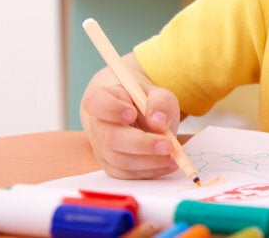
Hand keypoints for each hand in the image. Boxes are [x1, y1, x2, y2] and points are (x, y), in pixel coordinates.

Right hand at [80, 59, 182, 178]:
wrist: (141, 119)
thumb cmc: (147, 104)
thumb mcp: (159, 95)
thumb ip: (160, 103)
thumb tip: (158, 121)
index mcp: (102, 97)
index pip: (95, 102)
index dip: (111, 109)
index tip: (132, 113)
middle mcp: (97, 124)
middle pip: (110, 137)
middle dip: (141, 144)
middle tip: (167, 144)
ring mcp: (101, 148)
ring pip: (120, 160)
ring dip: (149, 161)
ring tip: (172, 156)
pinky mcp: (111, 166)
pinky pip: (127, 174)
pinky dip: (149, 171)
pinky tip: (167, 164)